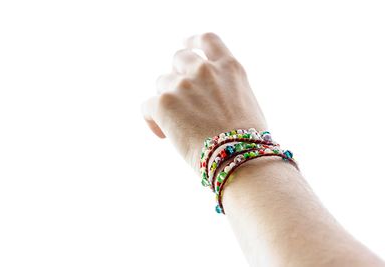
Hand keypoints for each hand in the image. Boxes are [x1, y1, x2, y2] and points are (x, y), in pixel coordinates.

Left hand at [141, 33, 266, 173]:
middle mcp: (205, 70)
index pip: (208, 40)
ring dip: (167, 99)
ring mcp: (183, 85)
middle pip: (179, 59)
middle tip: (178, 96)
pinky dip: (152, 120)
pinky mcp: (164, 102)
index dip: (193, 41)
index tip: (186, 43)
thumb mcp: (246, 103)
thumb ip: (226, 90)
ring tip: (176, 125)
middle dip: (177, 74)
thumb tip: (207, 98)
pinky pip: (147, 106)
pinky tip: (163, 135)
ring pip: (162, 83)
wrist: (239, 158)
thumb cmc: (247, 141)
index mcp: (229, 68)